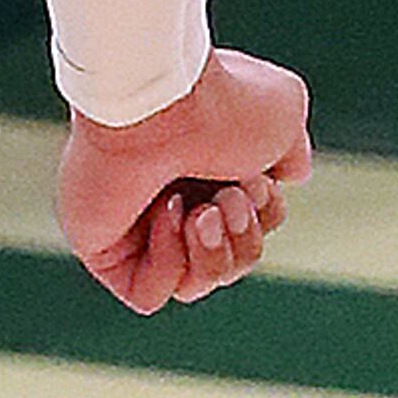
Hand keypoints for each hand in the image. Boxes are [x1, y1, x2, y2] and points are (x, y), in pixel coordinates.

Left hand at [53, 45, 314, 315]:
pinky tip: (167, 215)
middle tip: (230, 196)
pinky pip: (148, 294)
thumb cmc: (222, 102)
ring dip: (213, 252)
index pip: (253, 226)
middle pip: (233, 261)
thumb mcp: (284, 115)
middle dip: (245, 235)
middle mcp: (177, 197)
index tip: (261, 180)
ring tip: (201, 211)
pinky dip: (169, 264)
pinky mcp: (105, 250)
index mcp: (212, 169)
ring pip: (196, 285)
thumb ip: (290, 149)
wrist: (163, 102)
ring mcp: (138, 227)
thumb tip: (292, 176)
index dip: (267, 215)